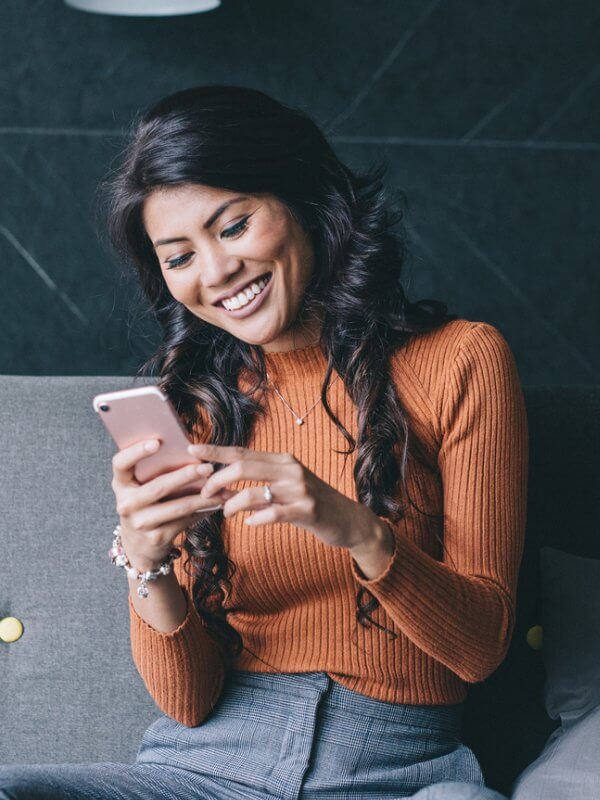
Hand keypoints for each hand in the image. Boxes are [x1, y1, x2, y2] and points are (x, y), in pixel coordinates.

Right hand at [111, 439, 230, 571]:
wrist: (138, 545)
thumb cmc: (146, 504)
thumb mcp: (141, 488)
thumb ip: (154, 471)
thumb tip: (190, 451)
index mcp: (120, 484)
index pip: (120, 463)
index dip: (136, 452)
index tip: (157, 442)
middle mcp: (126, 504)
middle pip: (158, 486)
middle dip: (186, 476)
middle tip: (207, 467)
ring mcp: (140, 523)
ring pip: (177, 507)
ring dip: (202, 498)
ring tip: (221, 489)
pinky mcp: (156, 537)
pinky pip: (185, 520)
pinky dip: (203, 510)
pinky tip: (217, 503)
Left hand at [187, 442, 384, 552]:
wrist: (348, 520)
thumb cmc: (310, 504)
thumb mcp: (284, 489)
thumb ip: (257, 487)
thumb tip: (220, 491)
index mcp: (282, 460)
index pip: (242, 451)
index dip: (215, 450)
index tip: (191, 450)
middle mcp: (290, 469)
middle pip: (243, 466)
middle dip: (216, 480)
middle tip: (204, 494)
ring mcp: (299, 490)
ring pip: (253, 492)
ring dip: (232, 504)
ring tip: (225, 512)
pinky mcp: (307, 511)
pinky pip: (272, 513)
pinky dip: (255, 519)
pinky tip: (250, 522)